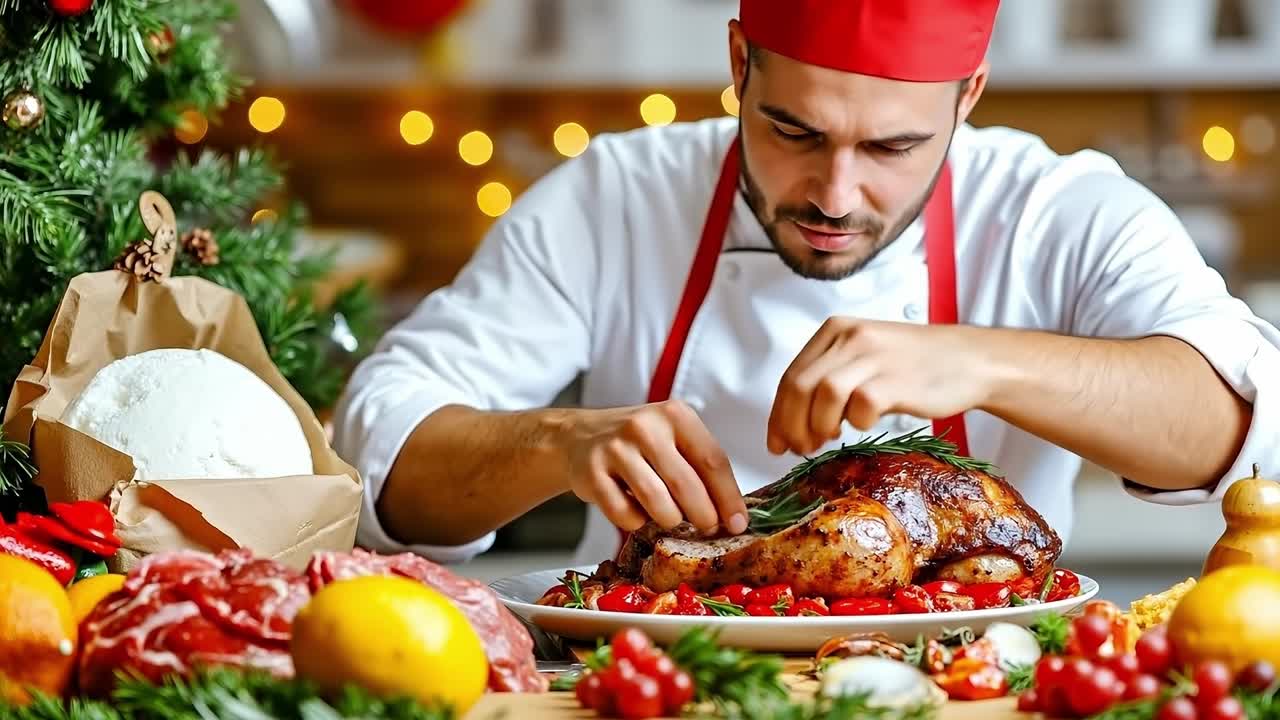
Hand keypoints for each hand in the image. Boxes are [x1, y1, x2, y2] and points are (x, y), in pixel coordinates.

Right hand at [563, 400, 748, 533]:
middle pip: (687, 485)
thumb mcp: (673, 438)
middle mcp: (645, 427)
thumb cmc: (638, 442)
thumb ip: (700, 467)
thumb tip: (732, 513)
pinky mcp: (592, 474)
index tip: (739, 522)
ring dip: (671, 520)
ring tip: (672, 519)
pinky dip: (637, 522)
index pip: (713, 460)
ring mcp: (616, 449)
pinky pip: (625, 514)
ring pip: (657, 503)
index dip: (729, 497)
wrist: (580, 436)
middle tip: (708, 529)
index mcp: (675, 415)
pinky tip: (638, 512)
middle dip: (704, 516)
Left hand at [767, 318, 994, 455]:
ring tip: (825, 441)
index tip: (776, 442)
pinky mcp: (897, 379)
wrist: (969, 360)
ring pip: (823, 393)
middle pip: (799, 386)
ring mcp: (875, 356)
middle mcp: (851, 337)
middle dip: (790, 425)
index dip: (777, 415)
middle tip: (798, 449)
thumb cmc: (914, 365)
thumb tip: (793, 422)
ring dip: (816, 426)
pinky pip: (861, 405)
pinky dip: (855, 422)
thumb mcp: (863, 357)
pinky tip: (862, 426)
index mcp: (835, 330)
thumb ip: (829, 377)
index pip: (791, 376)